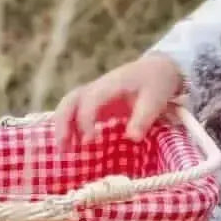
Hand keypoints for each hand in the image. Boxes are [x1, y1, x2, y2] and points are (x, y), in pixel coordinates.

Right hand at [53, 54, 182, 146]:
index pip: (89, 100)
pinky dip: (72, 128)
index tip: (91, 140)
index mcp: (110, 84)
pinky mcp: (96, 104)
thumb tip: (132, 138)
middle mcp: (97, 88)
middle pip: (70, 101)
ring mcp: (94, 95)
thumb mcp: (156, 99)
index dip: (85, 120)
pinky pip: (77, 113)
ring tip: (64, 151)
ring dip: (63, 127)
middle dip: (63, 123)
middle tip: (63, 148)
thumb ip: (144, 118)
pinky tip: (73, 146)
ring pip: (69, 107)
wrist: (157, 69)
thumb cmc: (156, 83)